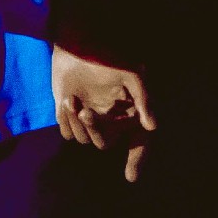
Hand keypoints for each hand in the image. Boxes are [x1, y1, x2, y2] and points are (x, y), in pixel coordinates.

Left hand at [52, 46, 153, 181]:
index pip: (139, 143)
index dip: (136, 160)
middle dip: (95, 131)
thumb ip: (144, 99)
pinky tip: (66, 100)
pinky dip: (65, 120)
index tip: (130, 176)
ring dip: (77, 123)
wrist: (78, 41)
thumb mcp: (132, 74)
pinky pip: (66, 131)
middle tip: (86, 111)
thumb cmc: (109, 56)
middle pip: (104, 144)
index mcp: (129, 113)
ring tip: (72, 99)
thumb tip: (152, 126)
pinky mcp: (69, 114)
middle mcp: (111, 120)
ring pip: (83, 140)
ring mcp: (89, 118)